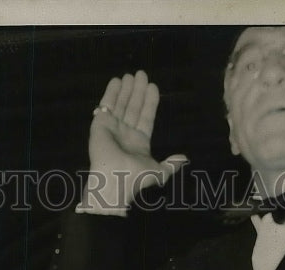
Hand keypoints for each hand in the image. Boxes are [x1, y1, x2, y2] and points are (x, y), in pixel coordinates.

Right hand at [85, 70, 187, 209]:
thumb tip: (183, 159)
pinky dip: (111, 93)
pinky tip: (116, 81)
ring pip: (121, 104)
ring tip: (131, 75)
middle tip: (141, 74)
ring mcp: (112, 128)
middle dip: (137, 91)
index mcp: (139, 142)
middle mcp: (125, 134)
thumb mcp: (158, 172)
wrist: (113, 180)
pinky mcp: (100, 125)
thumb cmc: (135, 176)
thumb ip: (170, 164)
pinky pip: (106, 105)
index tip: (153, 87)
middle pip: (133, 107)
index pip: (146, 117)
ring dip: (125, 89)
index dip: (150, 102)